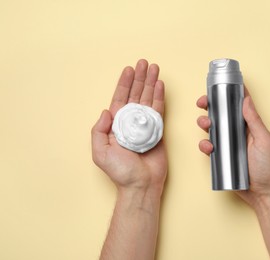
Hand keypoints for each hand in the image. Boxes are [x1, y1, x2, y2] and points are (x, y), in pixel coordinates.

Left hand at [92, 59, 166, 195]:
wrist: (141, 184)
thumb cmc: (120, 171)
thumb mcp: (100, 152)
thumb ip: (99, 130)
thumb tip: (106, 111)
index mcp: (117, 125)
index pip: (120, 98)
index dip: (124, 83)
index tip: (130, 69)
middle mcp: (131, 122)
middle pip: (136, 94)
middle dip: (140, 78)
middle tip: (144, 63)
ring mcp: (145, 125)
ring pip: (148, 99)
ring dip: (151, 83)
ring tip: (155, 69)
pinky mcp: (158, 130)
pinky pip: (159, 110)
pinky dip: (160, 97)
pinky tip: (160, 85)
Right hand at [196, 88, 269, 206]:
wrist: (262, 193)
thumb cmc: (268, 167)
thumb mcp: (264, 141)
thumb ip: (254, 121)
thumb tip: (246, 100)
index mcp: (250, 125)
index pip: (239, 104)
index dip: (230, 93)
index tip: (220, 84)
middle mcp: (238, 132)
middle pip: (221, 113)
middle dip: (210, 106)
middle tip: (203, 103)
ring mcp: (228, 144)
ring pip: (212, 128)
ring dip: (204, 122)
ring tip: (206, 125)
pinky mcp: (221, 156)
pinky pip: (208, 146)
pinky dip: (204, 144)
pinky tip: (209, 147)